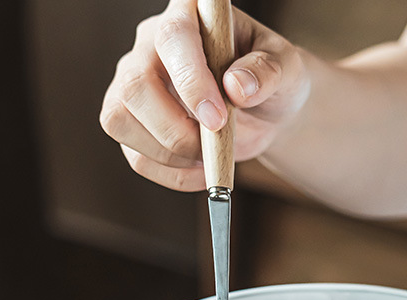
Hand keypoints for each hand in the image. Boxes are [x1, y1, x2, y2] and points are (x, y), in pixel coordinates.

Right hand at [99, 0, 309, 190]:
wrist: (264, 112)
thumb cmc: (270, 80)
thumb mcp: (286, 69)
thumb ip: (267, 72)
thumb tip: (237, 86)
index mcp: (189, 16)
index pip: (173, 39)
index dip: (191, 81)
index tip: (217, 118)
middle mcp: (150, 46)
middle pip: (135, 86)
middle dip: (176, 129)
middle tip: (215, 142)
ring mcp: (134, 86)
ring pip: (121, 121)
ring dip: (170, 154)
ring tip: (210, 155)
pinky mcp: (133, 125)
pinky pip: (137, 158)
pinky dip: (173, 175)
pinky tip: (202, 170)